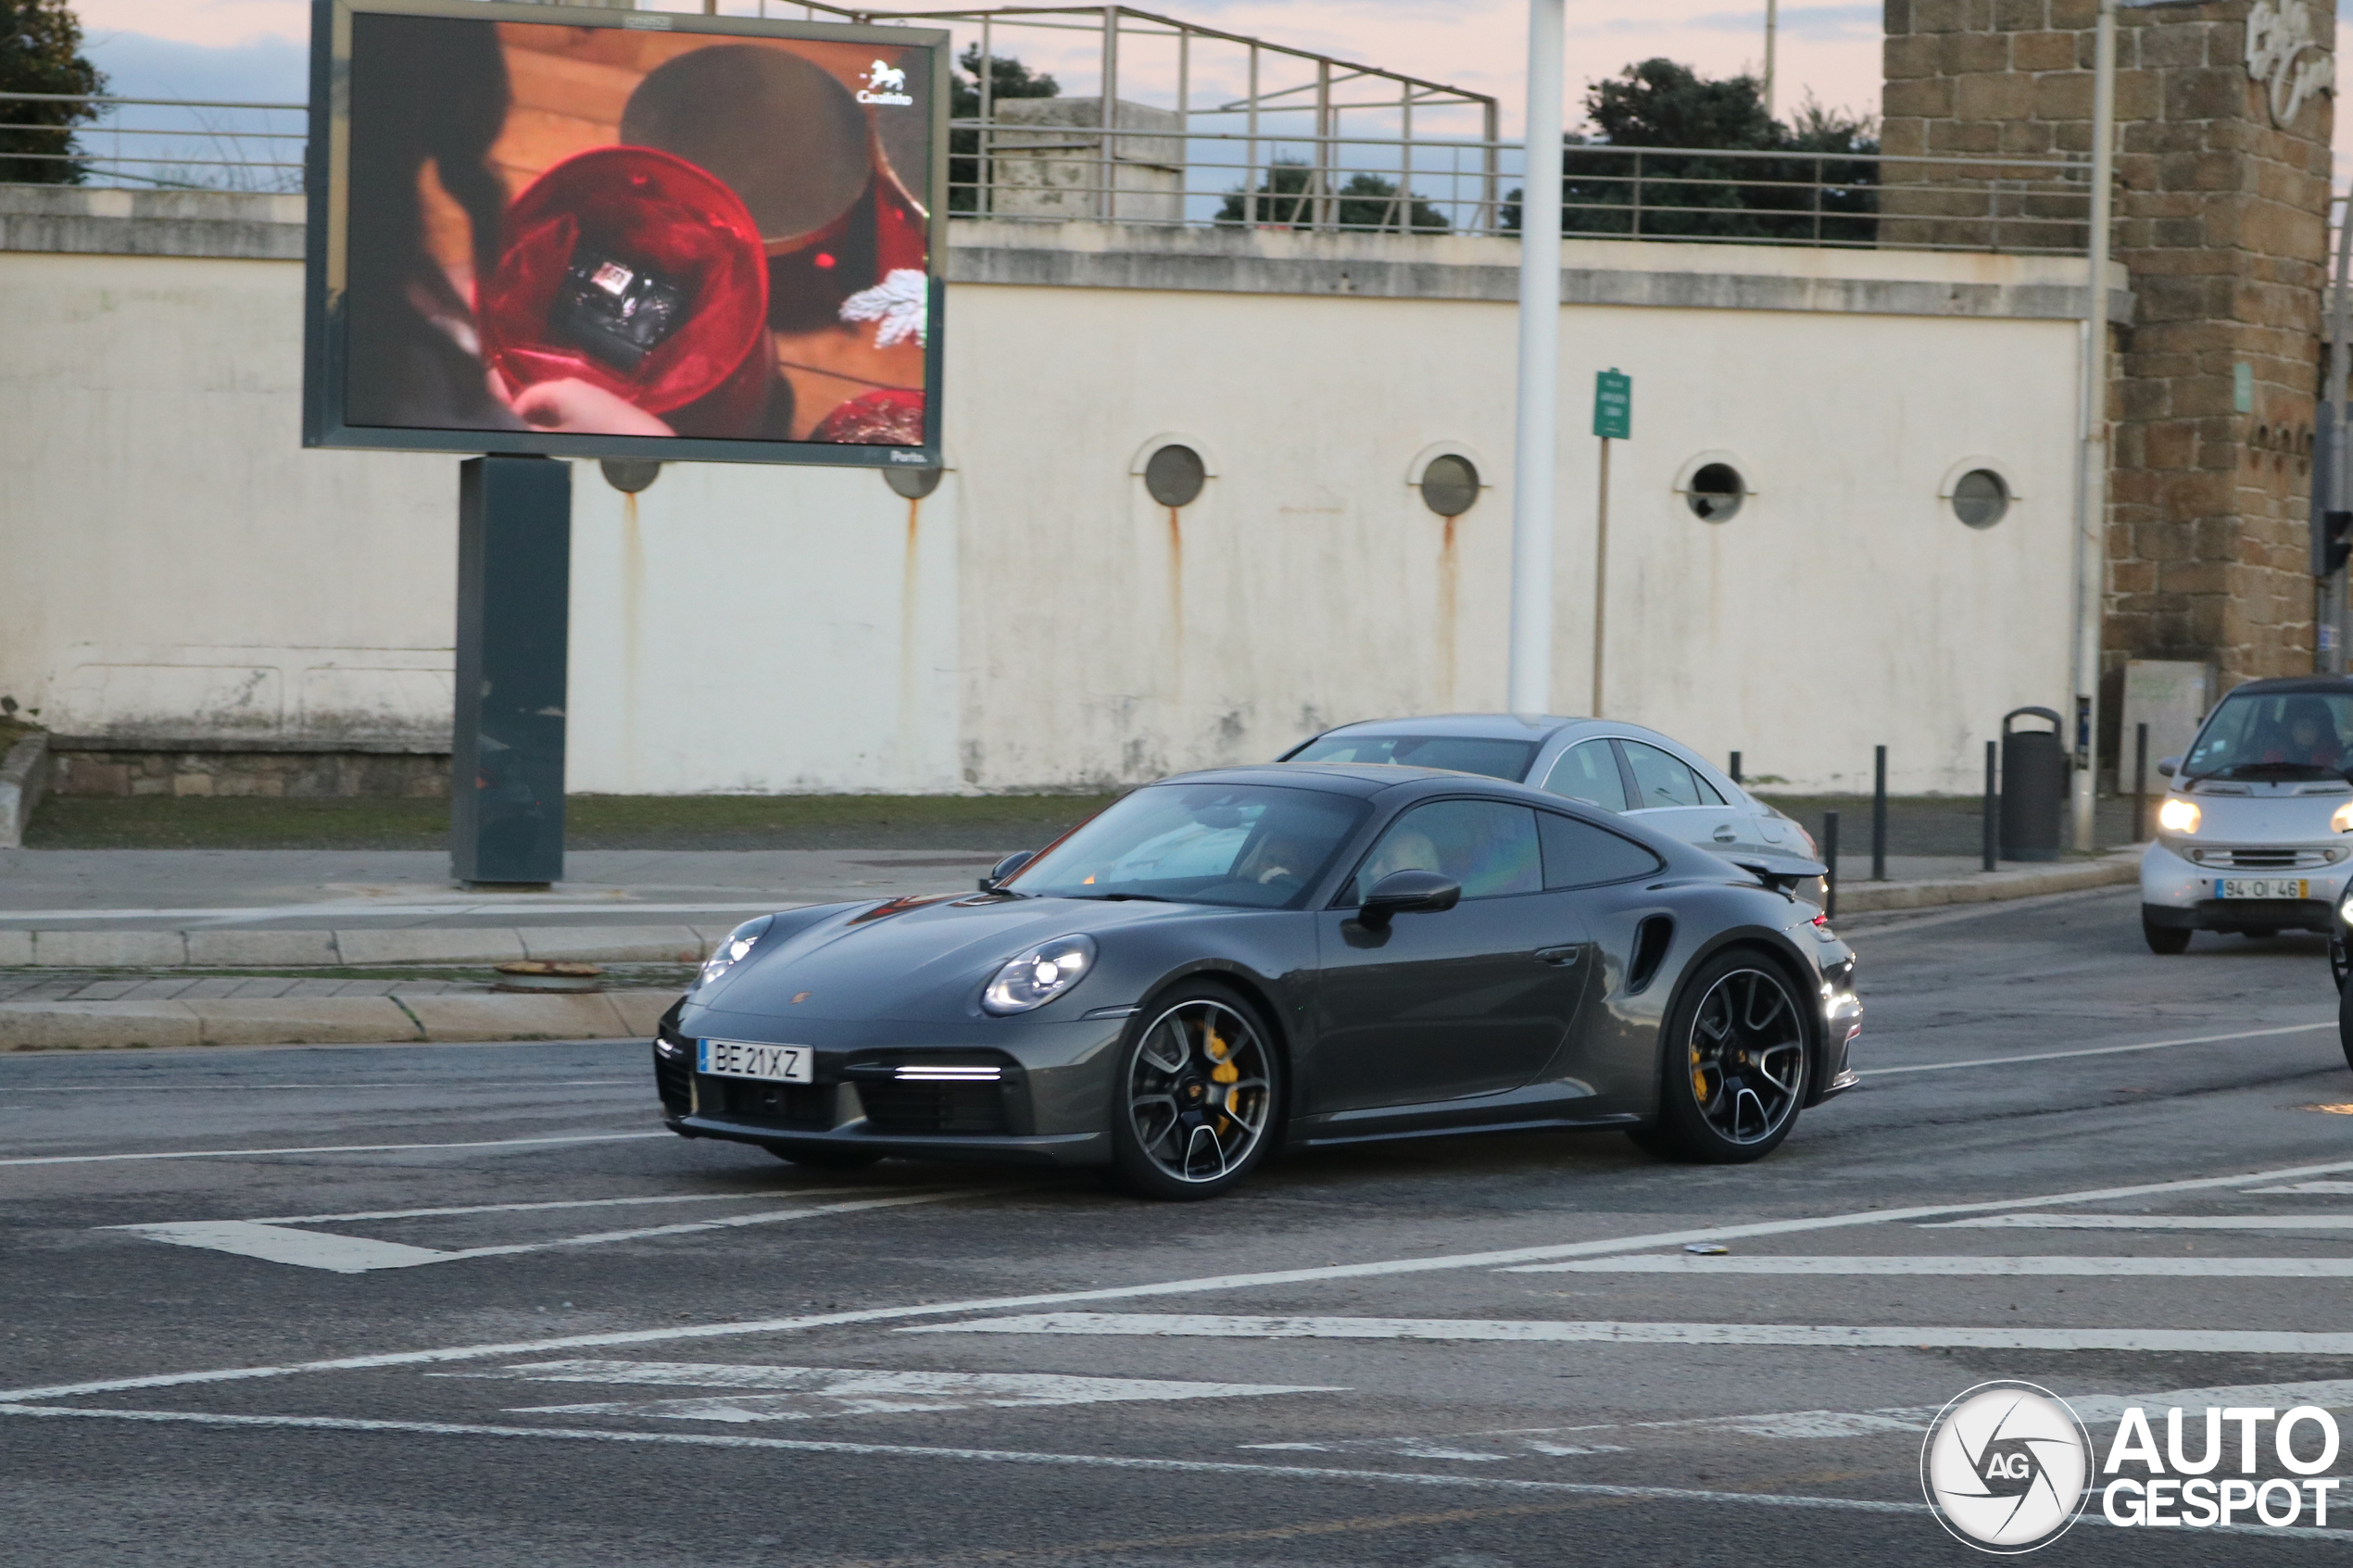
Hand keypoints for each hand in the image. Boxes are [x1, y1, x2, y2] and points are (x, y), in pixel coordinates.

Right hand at [509, 378, 674, 436]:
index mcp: (560, 388)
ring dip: (551, 425)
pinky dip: (568, 425)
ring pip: (559, 408)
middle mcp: (575, 386)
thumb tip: (514, 435)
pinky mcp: (604, 406)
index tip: (509, 432)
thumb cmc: (604, 437)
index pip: (525, 397)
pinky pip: (575, 413)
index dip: (513, 415)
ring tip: (550, 445)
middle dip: (533, 421)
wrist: (644, 442)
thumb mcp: (558, 440)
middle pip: (542, 402)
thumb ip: (532, 435)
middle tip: (528, 441)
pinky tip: (572, 443)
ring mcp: (591, 394)